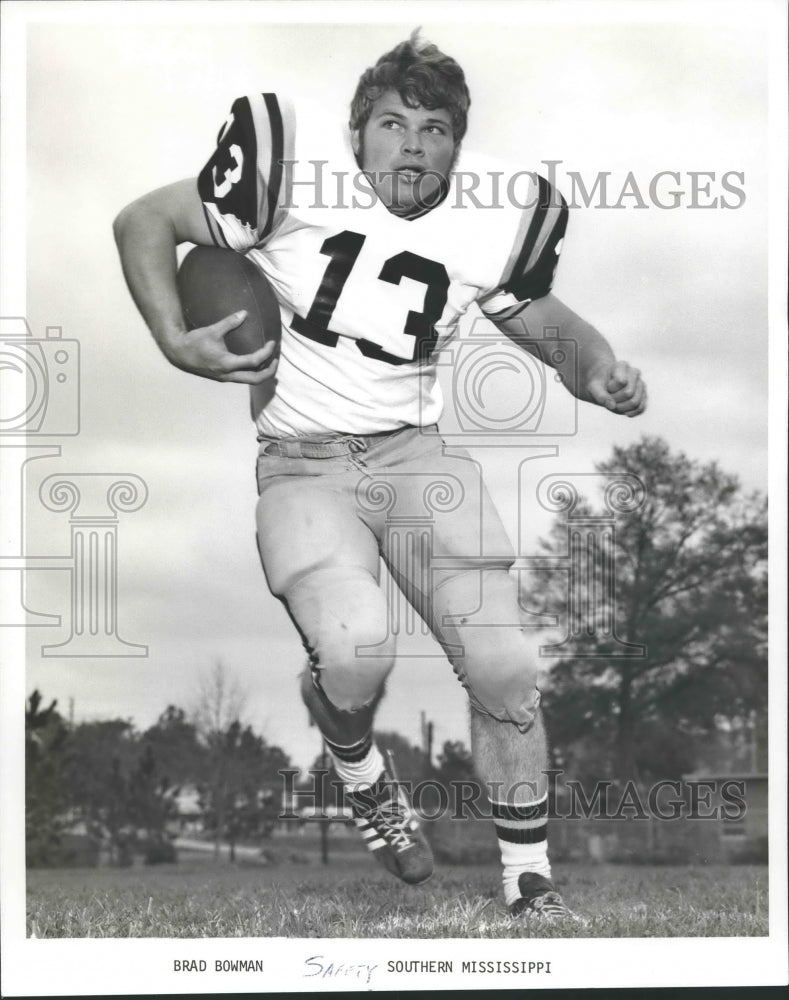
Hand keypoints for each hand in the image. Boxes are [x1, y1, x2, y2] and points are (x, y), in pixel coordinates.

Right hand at [163, 311, 278, 384]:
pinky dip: (252, 372)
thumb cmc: (194, 342)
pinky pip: (242, 378)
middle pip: (256, 379)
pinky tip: (255, 364)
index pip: (253, 362)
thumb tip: (244, 313)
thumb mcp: (212, 330)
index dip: (266, 353)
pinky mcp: (223, 377)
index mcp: (227, 363)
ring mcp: (225, 378)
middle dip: (269, 371)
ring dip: (261, 373)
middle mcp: (228, 374)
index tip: (272, 343)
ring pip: (249, 381)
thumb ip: (229, 322)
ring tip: (269, 363)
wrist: (179, 355)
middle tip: (276, 360)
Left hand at [587, 360, 646, 416]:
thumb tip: (612, 406)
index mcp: (622, 366)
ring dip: (621, 408)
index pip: (621, 381)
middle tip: (609, 397)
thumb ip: (600, 396)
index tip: (606, 387)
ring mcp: (641, 384)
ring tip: (614, 404)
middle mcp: (635, 373)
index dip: (611, 389)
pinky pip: (640, 408)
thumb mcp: (593, 388)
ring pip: (635, 402)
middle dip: (615, 400)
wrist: (603, 385)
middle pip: (628, 393)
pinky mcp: (643, 395)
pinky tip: (622, 411)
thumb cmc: (598, 384)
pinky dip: (630, 412)